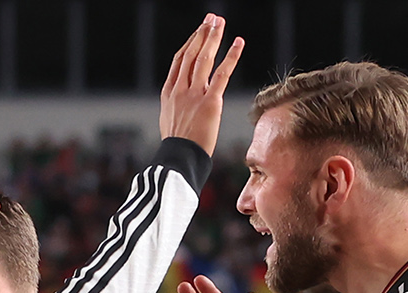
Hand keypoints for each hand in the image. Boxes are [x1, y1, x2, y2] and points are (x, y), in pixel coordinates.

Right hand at [159, 14, 244, 154]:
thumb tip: (185, 101)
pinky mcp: (210, 103)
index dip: (190, 43)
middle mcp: (180, 90)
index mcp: (169, 93)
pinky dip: (231, 56)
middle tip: (211, 19)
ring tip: (220, 22)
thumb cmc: (178, 147)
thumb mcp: (171, 121)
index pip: (179, 60)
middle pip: (191, 53)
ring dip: (213, 37)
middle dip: (202, 34)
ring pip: (204, 58)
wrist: (179, 160)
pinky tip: (238, 42)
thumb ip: (178, 106)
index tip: (199, 31)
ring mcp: (194, 95)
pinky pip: (222, 74)